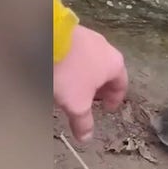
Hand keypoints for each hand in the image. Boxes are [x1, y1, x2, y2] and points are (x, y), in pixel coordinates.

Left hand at [53, 25, 127, 141]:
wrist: (45, 37)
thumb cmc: (69, 73)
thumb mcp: (76, 103)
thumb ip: (83, 121)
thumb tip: (86, 139)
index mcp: (114, 64)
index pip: (121, 85)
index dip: (115, 100)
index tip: (107, 109)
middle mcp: (105, 48)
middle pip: (106, 72)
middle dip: (99, 88)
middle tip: (91, 101)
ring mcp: (87, 35)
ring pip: (90, 61)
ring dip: (84, 75)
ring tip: (72, 87)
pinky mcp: (69, 29)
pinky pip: (75, 52)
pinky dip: (72, 64)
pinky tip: (60, 70)